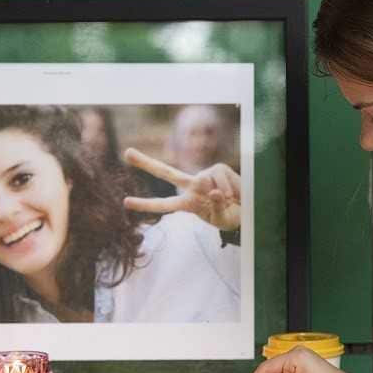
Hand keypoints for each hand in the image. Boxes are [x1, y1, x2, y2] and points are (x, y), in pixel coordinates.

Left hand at [123, 148, 240, 230]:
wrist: (247, 209)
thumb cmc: (231, 217)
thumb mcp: (222, 219)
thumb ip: (216, 207)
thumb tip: (214, 190)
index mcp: (188, 203)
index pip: (164, 204)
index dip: (146, 204)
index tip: (125, 202)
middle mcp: (192, 186)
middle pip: (166, 172)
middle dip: (146, 163)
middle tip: (126, 152)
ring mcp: (204, 175)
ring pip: (206, 182)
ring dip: (225, 195)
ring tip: (232, 200)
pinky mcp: (218, 168)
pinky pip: (222, 178)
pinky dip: (233, 187)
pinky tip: (236, 192)